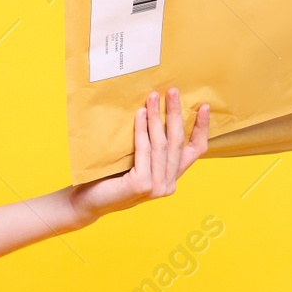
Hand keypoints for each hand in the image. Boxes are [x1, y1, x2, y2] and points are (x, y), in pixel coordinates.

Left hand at [67, 88, 209, 225]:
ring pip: (161, 144)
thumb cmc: (109, 178)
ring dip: (158, 117)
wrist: (88, 201)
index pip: (195, 151)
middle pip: (177, 142)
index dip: (202, 129)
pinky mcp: (142, 185)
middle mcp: (168, 184)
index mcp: (171, 178)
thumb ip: (151, 149)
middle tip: (173, 91)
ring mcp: (157, 187)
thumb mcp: (137, 161)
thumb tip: (155, 109)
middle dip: (176, 114)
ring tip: (154, 96)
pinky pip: (144, 150)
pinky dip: (142, 130)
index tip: (204, 106)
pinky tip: (141, 113)